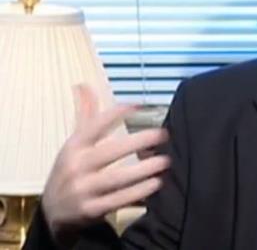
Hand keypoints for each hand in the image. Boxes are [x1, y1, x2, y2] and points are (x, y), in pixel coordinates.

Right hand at [41, 84, 170, 246]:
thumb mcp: (74, 142)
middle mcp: (76, 167)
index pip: (93, 126)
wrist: (51, 212)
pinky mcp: (91, 210)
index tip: (138, 105)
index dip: (115, 114)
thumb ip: (85, 115)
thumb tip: (83, 85)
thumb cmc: (70, 169)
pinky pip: (118, 201)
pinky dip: (138, 193)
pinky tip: (156, 183)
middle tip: (162, 134)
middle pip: (109, 152)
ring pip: (116, 179)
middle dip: (137, 142)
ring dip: (143, 170)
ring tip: (165, 161)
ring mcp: (83, 190)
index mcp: (74, 147)